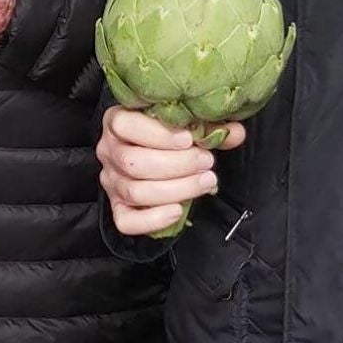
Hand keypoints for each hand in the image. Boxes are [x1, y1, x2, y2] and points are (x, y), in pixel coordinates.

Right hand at [96, 106, 237, 235]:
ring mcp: (111, 181)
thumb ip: (207, 127)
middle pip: (133, 162)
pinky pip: (126, 221)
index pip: (124, 125)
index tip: (188, 139)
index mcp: (117, 121)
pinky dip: (153, 219)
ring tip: (205, 181)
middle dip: (177, 165)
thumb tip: (234, 133)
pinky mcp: (118, 207)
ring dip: (176, 189)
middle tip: (206, 162)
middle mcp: (108, 151)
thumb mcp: (185, 124)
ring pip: (135, 191)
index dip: (157, 134)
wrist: (154, 156)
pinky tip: (178, 210)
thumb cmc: (168, 137)